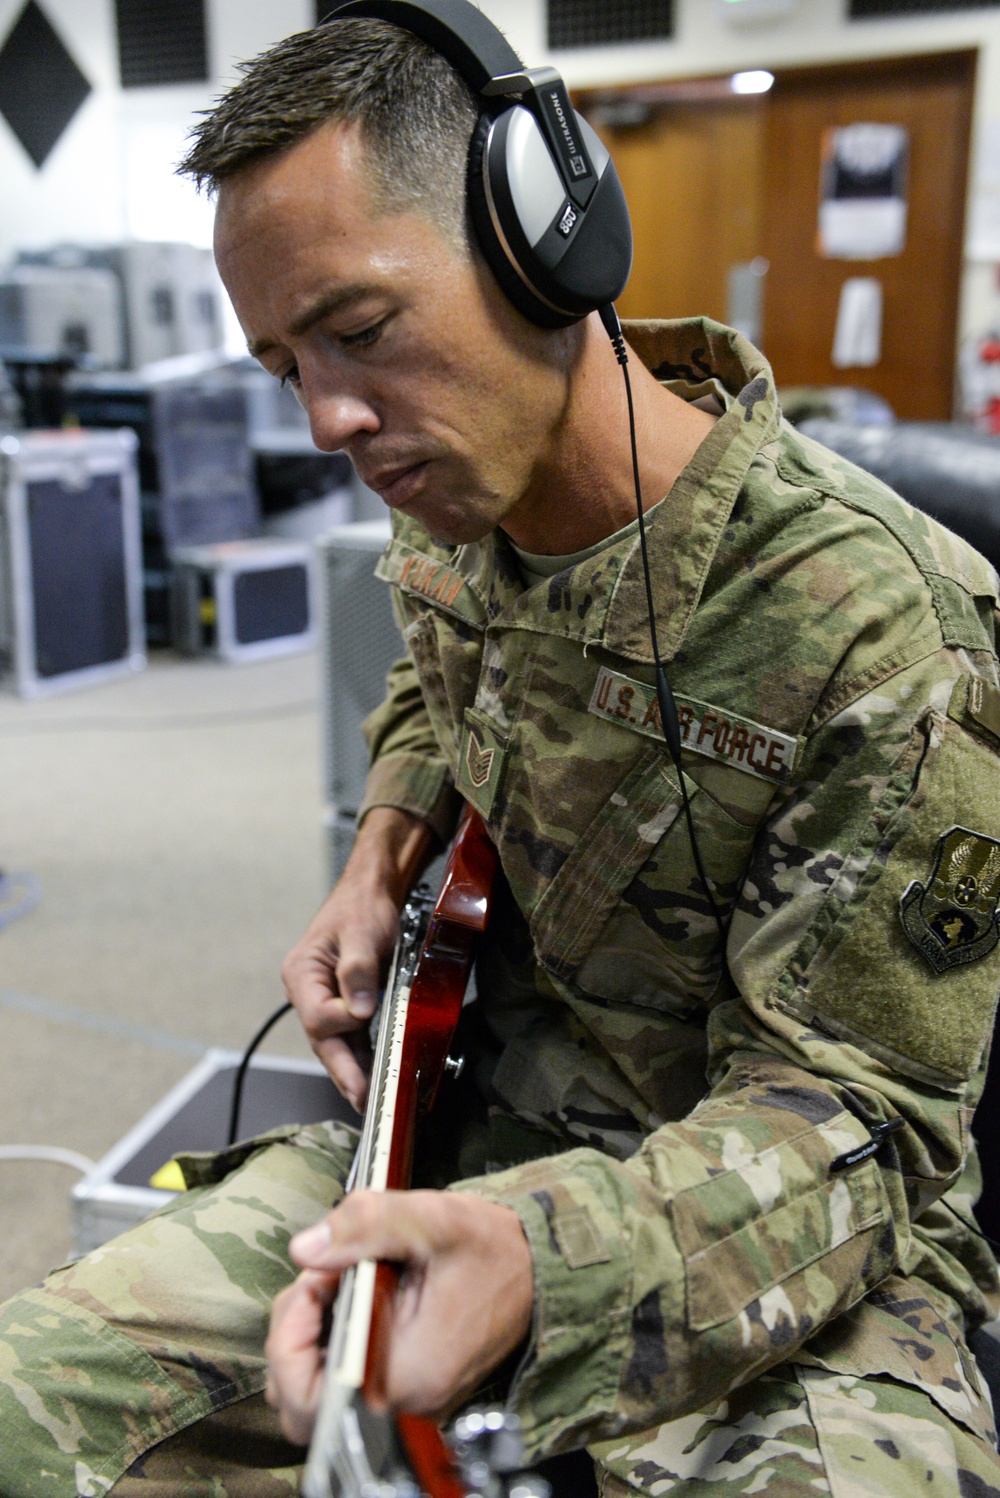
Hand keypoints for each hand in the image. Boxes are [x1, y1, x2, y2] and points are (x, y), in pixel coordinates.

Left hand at [264, 1190, 533, 1444]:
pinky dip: (333, 1345)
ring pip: (318, 1396)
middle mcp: (407, 1402)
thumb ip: (365, 1224)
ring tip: (335, 1284)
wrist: (539, 1269)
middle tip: (321, 1278)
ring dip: (308, 1341)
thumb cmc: (494, 1249)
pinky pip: (346, 1384)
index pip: (308, 1394)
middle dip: (293, 1335)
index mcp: (410, 1373)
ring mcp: (408, 1401)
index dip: (292, 1334)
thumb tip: (305, 1248)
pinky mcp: (409, 1389)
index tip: (316, 1279)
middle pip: (302, 1402)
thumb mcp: (432, 1219)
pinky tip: (352, 1299)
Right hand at [282, 809, 431, 1109]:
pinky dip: (361, 1055)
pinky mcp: (345, 1003)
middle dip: (344, 1071)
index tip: (368, 1011)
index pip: (318, 1015)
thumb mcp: (362, 933)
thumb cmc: (362, 907)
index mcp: (302, 974)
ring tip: (369, 1100)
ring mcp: (325, 999)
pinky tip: (374, 1075)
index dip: (344, 1020)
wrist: (372, 891)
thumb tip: (361, 1010)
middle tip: (362, 1100)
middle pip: (323, 1039)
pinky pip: (351, 1035)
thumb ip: (358, 970)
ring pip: (337, 1043)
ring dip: (353, 1071)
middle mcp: (308, 991)